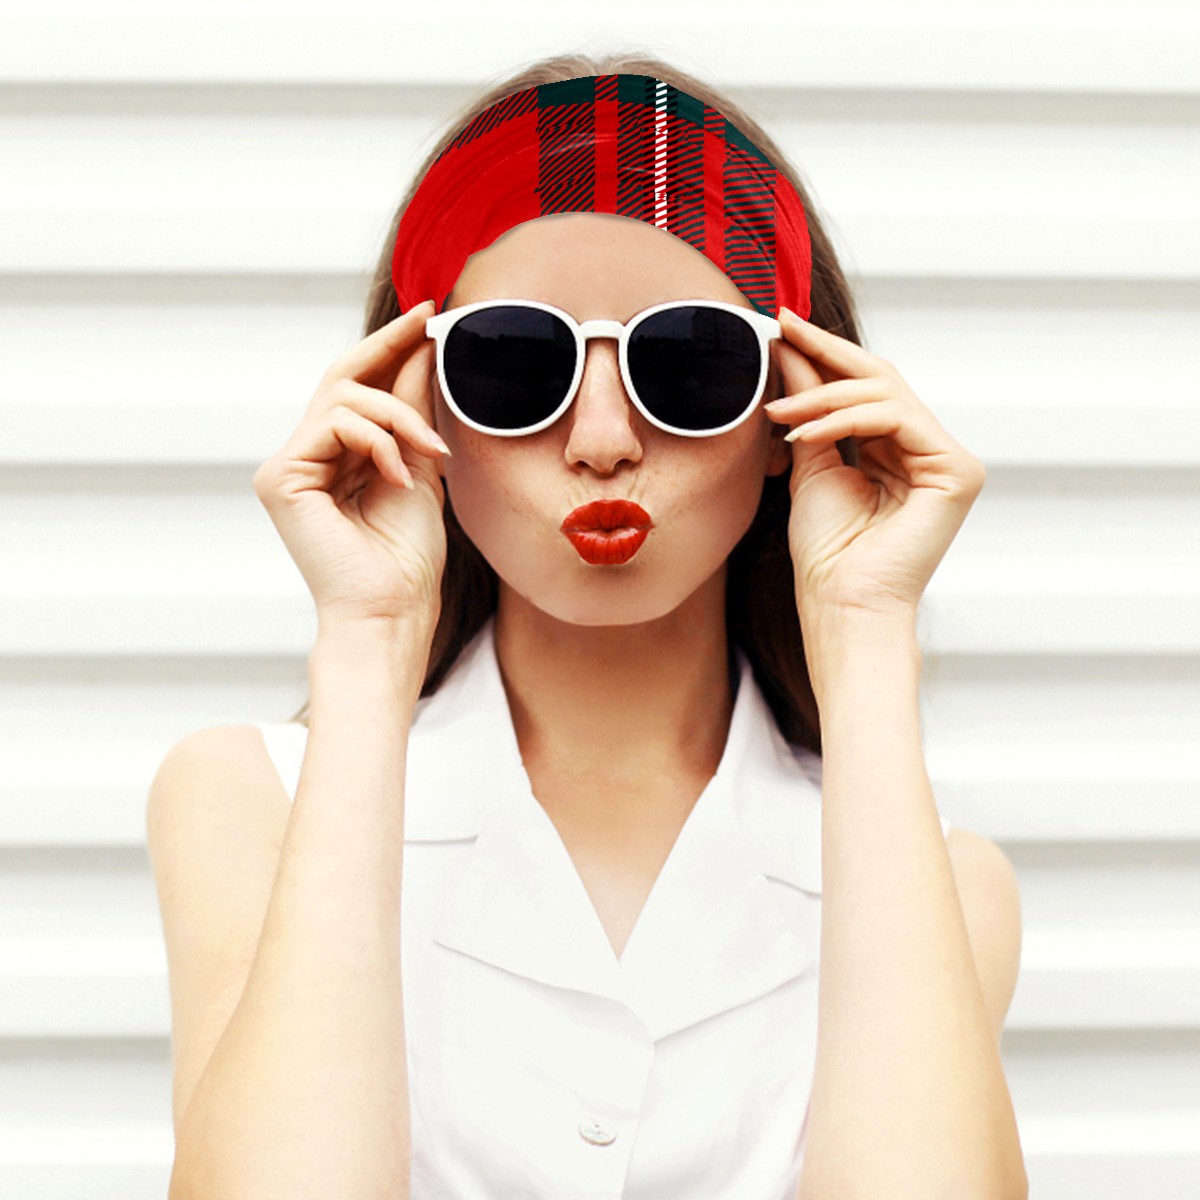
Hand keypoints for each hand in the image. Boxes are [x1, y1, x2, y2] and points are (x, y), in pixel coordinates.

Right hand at [252, 300, 449, 626]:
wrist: (392, 609)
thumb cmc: (407, 556)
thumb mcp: (420, 466)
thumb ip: (412, 411)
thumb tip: (420, 351)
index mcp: (336, 456)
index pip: (358, 387)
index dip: (390, 347)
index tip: (430, 316)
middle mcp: (306, 455)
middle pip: (342, 376)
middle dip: (389, 345)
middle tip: (431, 323)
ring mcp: (288, 465)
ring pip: (344, 396)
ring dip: (399, 417)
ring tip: (430, 455)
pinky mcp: (279, 477)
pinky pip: (335, 424)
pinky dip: (379, 442)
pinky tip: (399, 477)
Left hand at [764, 308, 986, 621]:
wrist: (841, 602)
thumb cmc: (826, 550)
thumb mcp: (809, 461)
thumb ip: (808, 408)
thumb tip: (791, 350)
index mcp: (898, 450)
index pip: (865, 387)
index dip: (826, 353)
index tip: (782, 324)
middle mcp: (928, 450)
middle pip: (881, 379)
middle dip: (826, 353)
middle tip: (782, 329)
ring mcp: (949, 460)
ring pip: (886, 395)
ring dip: (823, 396)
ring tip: (779, 413)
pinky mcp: (957, 471)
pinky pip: (897, 419)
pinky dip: (845, 419)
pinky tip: (804, 433)